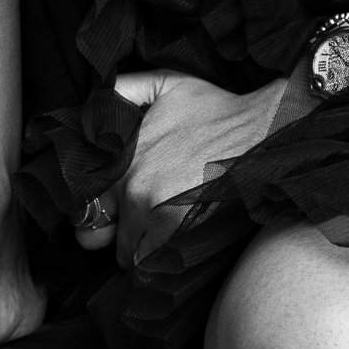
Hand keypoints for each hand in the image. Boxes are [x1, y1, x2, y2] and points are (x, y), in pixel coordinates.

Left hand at [77, 71, 290, 262]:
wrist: (263, 129)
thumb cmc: (217, 109)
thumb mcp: (166, 83)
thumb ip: (123, 89)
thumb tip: (94, 102)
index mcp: (120, 158)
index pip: (86, 210)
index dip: (100, 219)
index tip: (115, 220)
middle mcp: (129, 186)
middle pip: (107, 239)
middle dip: (125, 238)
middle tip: (148, 229)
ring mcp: (151, 209)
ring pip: (131, 256)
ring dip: (144, 253)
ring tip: (166, 239)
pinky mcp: (176, 228)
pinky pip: (153, 264)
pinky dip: (161, 264)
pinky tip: (178, 247)